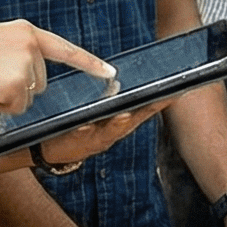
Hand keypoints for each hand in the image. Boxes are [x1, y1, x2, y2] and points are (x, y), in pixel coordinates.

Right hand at [0, 19, 113, 112]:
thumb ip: (14, 51)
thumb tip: (30, 75)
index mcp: (23, 31)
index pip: (64, 49)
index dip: (88, 63)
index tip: (111, 73)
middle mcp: (30, 43)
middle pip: (40, 81)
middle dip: (16, 86)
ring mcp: (26, 63)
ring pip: (29, 97)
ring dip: (7, 97)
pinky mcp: (17, 84)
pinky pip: (17, 108)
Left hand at [33, 101, 166, 169]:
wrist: (52, 147)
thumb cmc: (79, 125)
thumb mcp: (98, 111)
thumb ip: (110, 97)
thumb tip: (120, 78)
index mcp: (120, 122)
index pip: (144, 110)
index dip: (159, 103)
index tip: (174, 93)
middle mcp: (111, 133)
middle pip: (131, 122)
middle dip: (143, 112)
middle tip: (157, 101)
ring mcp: (94, 140)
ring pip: (108, 132)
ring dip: (116, 125)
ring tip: (123, 115)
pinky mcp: (74, 143)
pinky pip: (79, 136)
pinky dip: (83, 132)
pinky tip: (84, 127)